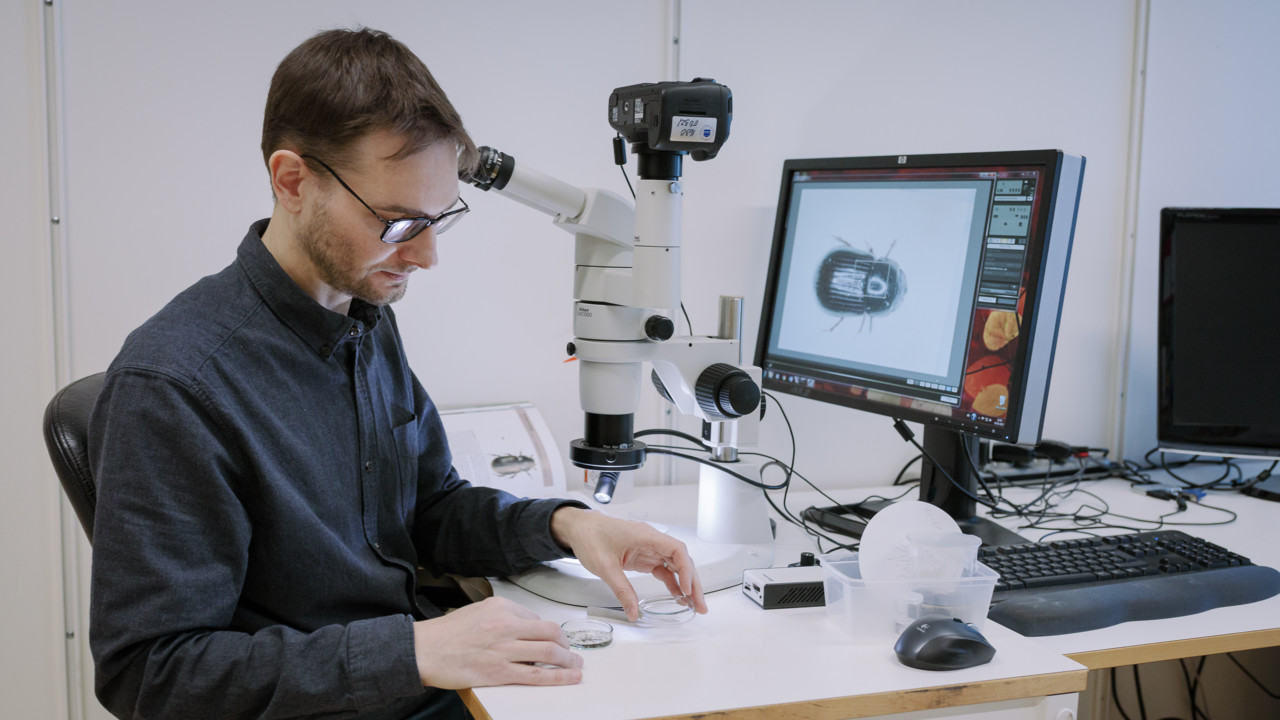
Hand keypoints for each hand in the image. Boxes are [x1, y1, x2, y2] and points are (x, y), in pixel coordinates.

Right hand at [412, 596, 582, 688]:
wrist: (425, 650)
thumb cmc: (448, 632)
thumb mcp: (479, 611)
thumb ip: (505, 616)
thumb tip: (528, 628)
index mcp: (501, 608)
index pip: (538, 618)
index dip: (551, 632)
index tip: (557, 639)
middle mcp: (506, 626)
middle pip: (551, 633)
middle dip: (567, 644)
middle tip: (571, 651)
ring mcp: (503, 650)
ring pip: (548, 654)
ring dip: (568, 661)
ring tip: (576, 665)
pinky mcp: (498, 673)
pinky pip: (536, 676)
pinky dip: (558, 677)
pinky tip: (569, 677)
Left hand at [550, 506, 706, 620]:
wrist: (579, 528)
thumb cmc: (590, 537)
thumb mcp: (604, 567)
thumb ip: (622, 590)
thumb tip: (634, 612)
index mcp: (645, 536)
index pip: (676, 550)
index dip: (686, 570)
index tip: (688, 590)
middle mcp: (652, 541)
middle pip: (681, 560)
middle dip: (693, 582)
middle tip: (700, 605)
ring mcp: (649, 549)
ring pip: (676, 566)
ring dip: (686, 585)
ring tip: (694, 605)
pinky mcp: (644, 557)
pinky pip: (664, 570)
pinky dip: (672, 583)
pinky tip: (678, 597)